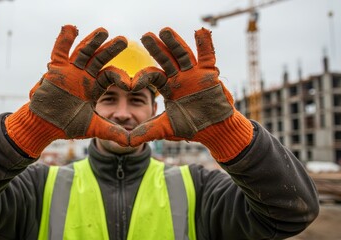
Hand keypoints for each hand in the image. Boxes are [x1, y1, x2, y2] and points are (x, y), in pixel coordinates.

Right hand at [6, 25, 130, 157]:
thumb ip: (111, 131)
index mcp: (95, 86)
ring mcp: (71, 70)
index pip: (111, 75)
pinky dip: (63, 40)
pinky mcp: (56, 69)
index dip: (120, 77)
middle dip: (111, 49)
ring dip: (92, 41)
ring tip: (103, 31)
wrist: (45, 126)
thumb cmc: (67, 125)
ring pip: (83, 52)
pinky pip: (59, 51)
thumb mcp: (93, 127)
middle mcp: (85, 75)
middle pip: (100, 58)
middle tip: (124, 40)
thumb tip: (131, 142)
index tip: (130, 84)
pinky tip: (71, 28)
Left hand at [130, 27, 252, 161]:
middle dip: (156, 48)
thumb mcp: (166, 129)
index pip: (153, 77)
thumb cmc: (191, 127)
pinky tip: (200, 31)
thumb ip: (146, 132)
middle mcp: (179, 77)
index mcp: (167, 87)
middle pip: (165, 59)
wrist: (214, 130)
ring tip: (164, 30)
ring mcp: (194, 73)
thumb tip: (126, 142)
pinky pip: (207, 56)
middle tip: (145, 36)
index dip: (143, 78)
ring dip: (174, 43)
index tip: (131, 83)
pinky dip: (205, 44)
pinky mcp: (209, 73)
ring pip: (183, 54)